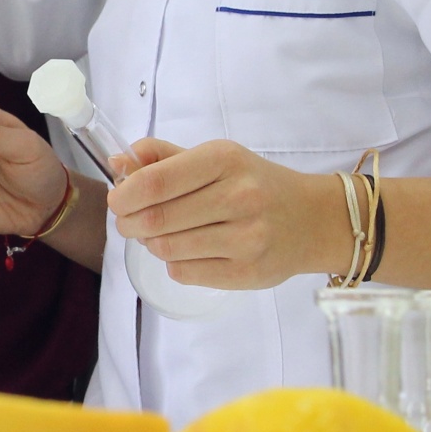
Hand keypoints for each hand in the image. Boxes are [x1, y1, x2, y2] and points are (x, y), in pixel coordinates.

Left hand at [109, 137, 346, 290]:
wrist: (313, 220)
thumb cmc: (257, 184)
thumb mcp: (218, 158)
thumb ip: (165, 158)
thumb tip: (117, 161)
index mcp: (225, 160)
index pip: (156, 182)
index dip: (125, 195)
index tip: (118, 199)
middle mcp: (238, 198)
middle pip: (156, 219)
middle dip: (130, 222)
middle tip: (129, 221)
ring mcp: (245, 239)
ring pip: (167, 248)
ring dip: (151, 243)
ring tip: (159, 234)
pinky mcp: (246, 273)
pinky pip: (184, 272)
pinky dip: (173, 262)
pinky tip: (187, 249)